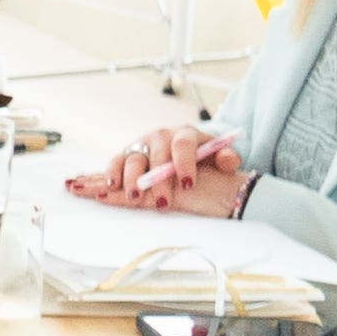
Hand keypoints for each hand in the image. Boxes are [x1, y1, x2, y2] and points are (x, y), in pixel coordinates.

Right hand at [90, 127, 248, 213]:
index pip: (184, 145)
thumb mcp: (220, 157)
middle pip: (156, 155)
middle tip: (162, 200)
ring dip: (131, 179)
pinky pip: (115, 162)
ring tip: (133, 196)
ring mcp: (142, 145)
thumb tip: (228, 161)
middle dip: (158, 179)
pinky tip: (108, 188)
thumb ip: (227, 158)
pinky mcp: (127, 155)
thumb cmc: (203, 158)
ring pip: (133, 158)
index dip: (185, 164)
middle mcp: (161, 136)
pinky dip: (109, 174)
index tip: (188, 184)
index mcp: (185, 135)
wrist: (186, 151)